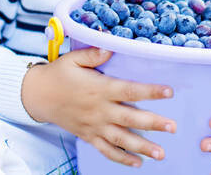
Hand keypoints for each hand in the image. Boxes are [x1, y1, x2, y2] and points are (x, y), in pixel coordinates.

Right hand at [21, 47, 176, 166]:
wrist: (37, 96)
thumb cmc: (58, 74)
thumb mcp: (73, 59)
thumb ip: (93, 54)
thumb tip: (110, 47)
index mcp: (100, 89)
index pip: (129, 91)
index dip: (149, 91)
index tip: (169, 92)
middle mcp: (99, 110)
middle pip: (130, 119)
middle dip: (153, 124)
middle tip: (173, 127)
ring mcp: (94, 126)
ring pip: (121, 139)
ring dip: (142, 147)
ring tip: (161, 153)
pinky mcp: (88, 136)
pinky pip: (106, 150)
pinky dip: (122, 158)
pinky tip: (138, 163)